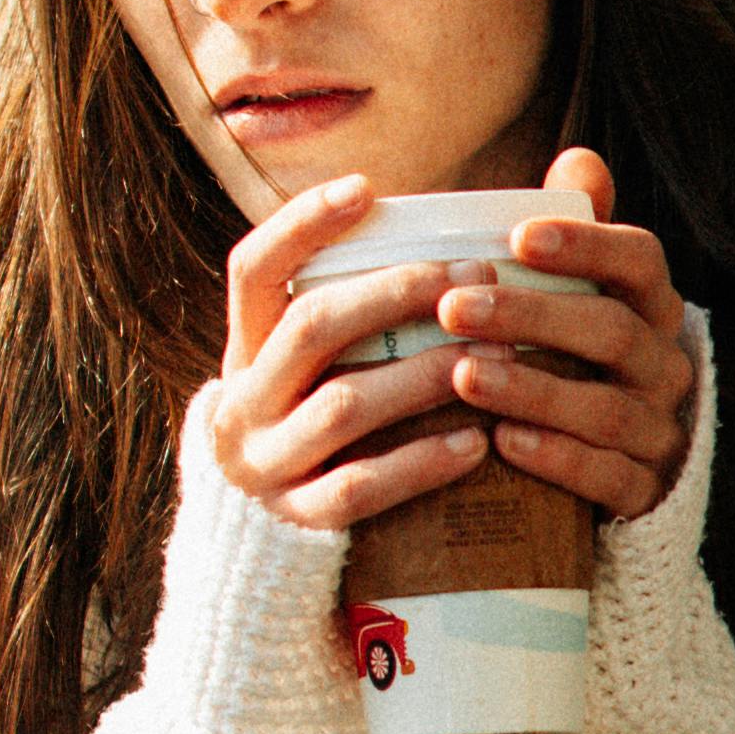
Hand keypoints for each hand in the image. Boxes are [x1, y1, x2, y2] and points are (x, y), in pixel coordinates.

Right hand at [200, 174, 493, 536]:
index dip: (302, 224)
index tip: (365, 188)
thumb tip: (429, 224)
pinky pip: (359, 488)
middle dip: (398, 294)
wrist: (264, 544)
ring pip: (342, 405)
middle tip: (478, 278)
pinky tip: (476, 443)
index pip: (254, 268)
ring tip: (493, 353)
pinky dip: (420, 464)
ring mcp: (264, 465)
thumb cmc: (318, 426)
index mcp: (244, 350)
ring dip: (423, 374)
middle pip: (312, 327)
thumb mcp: (312, 369)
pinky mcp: (296, 522)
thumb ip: (355, 311)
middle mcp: (241, 403)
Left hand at [443, 148, 697, 524]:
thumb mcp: (575, 294)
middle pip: (613, 332)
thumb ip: (575, 233)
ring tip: (464, 376)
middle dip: (533, 317)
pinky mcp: (644, 491)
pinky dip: (559, 459)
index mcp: (651, 306)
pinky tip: (504, 442)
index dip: (585, 246)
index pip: (640, 261)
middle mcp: (665, 365)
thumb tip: (578, 160)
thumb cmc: (574, 358)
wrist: (613, 466)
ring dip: (533, 389)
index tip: (517, 237)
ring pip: (607, 409)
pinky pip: (610, 477)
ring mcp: (658, 431)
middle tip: (455, 308)